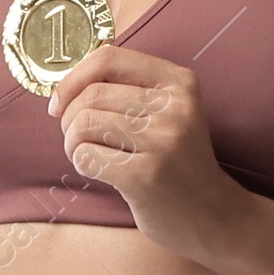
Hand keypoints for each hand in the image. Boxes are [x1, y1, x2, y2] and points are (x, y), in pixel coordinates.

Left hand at [50, 43, 237, 260]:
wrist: (213, 216)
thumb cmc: (179, 164)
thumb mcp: (171, 114)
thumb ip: (130, 90)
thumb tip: (65, 85)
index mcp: (179, 83)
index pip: (109, 58)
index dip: (73, 78)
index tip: (60, 101)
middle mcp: (174, 107)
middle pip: (92, 94)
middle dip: (69, 118)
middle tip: (77, 137)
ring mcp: (161, 142)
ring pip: (85, 123)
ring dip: (72, 142)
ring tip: (86, 154)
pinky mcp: (145, 176)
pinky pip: (87, 156)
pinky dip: (81, 163)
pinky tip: (97, 170)